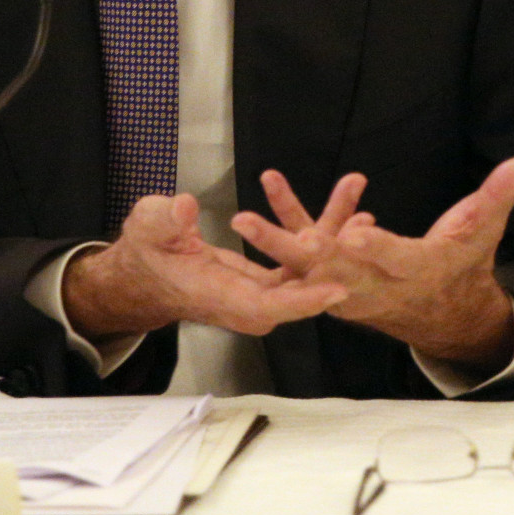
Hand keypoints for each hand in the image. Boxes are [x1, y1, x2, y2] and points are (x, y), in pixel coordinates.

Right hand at [61, 193, 346, 339]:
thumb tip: (184, 207)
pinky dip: (322, 241)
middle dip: (335, 264)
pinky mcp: (267, 283)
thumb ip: (166, 220)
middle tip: (366, 228)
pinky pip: (301, 265)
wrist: (147, 272)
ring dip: (334, 245)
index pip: (269, 307)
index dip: (305, 300)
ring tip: (362, 208)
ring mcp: (261, 295)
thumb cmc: (147, 251)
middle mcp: (249, 303)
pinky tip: (346, 215)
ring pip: (306, 276)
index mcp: (222, 297)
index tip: (337, 287)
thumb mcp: (149, 227)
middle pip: (300, 291)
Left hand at [230, 153, 513, 373]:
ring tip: (241, 218)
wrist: (442, 310)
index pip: (393, 258)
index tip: (355, 232)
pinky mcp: (331, 282)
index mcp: (414, 267)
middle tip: (264, 230)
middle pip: (332, 269)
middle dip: (299, 252)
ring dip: (273, 244)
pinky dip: (278, 232)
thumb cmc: (464, 261)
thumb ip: (503, 190)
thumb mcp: (486, 226)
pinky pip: (300, 258)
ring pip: (305, 268)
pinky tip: (258, 202)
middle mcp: (374, 283)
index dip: (374, 246)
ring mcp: (347, 287)